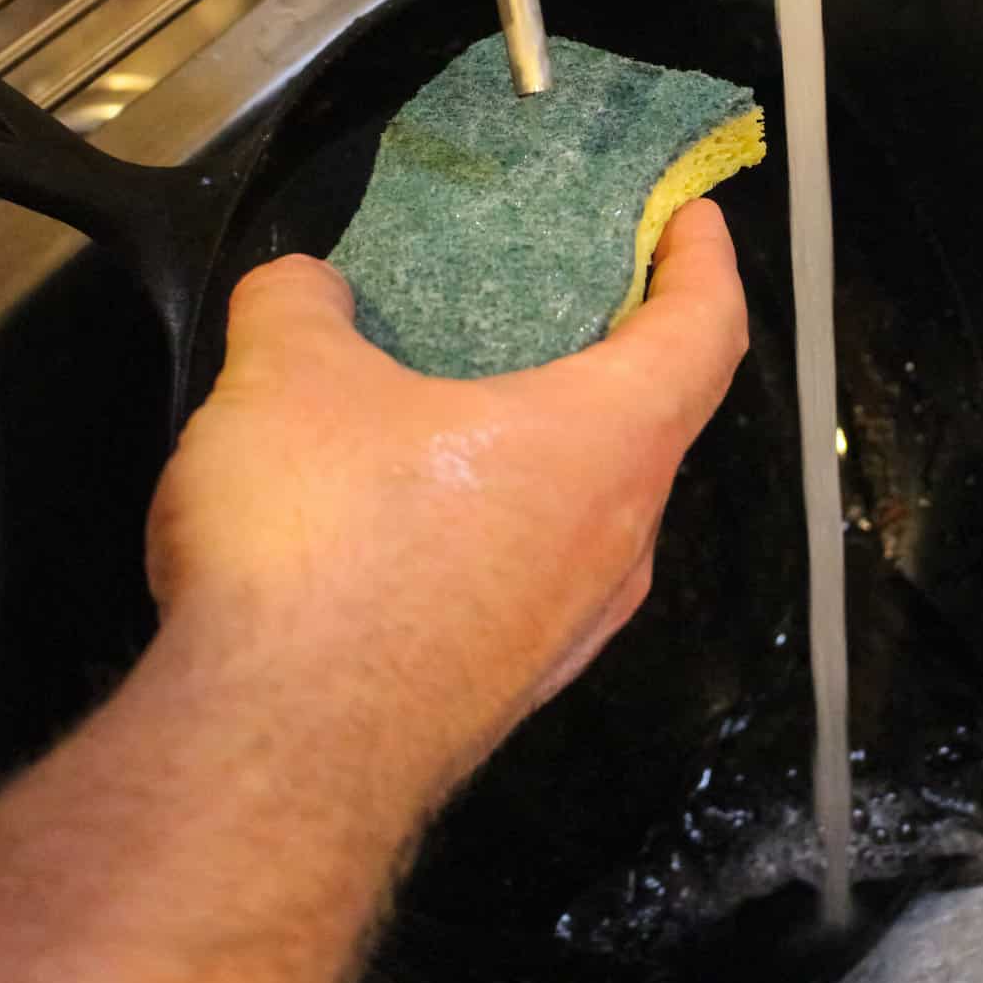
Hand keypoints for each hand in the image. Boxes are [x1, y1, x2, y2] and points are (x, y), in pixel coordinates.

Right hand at [148, 199, 746, 790]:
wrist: (274, 764)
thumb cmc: (317, 546)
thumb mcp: (288, 374)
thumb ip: (302, 302)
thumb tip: (306, 288)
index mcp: (604, 443)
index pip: (705, 332)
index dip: (708, 263)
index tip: (694, 219)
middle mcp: (617, 541)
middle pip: (661, 419)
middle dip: (630, 344)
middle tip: (575, 289)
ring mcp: (570, 628)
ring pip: (602, 505)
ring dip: (566, 438)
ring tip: (485, 392)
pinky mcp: (510, 688)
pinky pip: (542, 573)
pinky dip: (514, 516)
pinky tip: (424, 511)